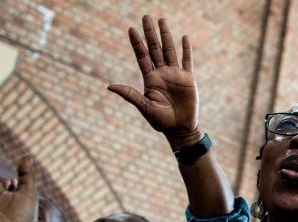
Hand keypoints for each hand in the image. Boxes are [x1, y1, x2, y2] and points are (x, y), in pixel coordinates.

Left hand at [108, 15, 200, 147]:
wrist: (180, 129)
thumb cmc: (161, 121)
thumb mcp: (144, 107)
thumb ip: (129, 94)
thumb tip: (109, 86)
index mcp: (150, 79)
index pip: (142, 57)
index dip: (137, 43)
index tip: (131, 29)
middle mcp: (162, 74)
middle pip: (155, 49)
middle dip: (150, 33)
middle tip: (145, 17)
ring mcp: (175, 75)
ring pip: (169, 50)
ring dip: (166, 36)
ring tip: (161, 20)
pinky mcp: (188, 79)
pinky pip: (187, 61)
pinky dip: (186, 49)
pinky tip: (184, 37)